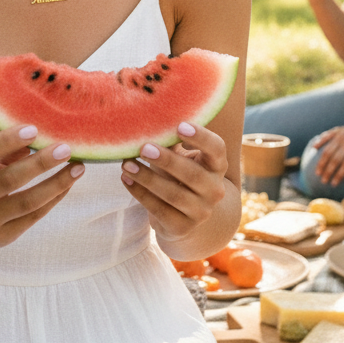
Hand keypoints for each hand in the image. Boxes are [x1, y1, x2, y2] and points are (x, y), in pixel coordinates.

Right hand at [0, 125, 83, 248]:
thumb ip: (7, 150)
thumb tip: (40, 138)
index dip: (7, 140)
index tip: (34, 129)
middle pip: (10, 179)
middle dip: (41, 163)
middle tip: (66, 149)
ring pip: (27, 201)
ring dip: (56, 183)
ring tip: (77, 168)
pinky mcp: (2, 237)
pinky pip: (34, 216)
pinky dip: (53, 198)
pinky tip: (68, 184)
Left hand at [119, 122, 228, 242]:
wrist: (184, 217)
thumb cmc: (179, 174)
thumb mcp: (181, 157)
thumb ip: (172, 140)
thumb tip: (147, 115)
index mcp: (216, 165)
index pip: (217, 149)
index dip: (201, 137)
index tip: (180, 126)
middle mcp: (215, 190)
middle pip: (193, 174)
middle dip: (167, 160)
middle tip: (144, 148)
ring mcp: (201, 211)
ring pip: (174, 194)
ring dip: (147, 178)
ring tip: (126, 164)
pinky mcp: (182, 227)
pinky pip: (160, 210)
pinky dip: (140, 194)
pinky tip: (126, 180)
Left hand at [312, 122, 343, 186]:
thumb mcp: (339, 130)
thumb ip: (326, 137)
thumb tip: (313, 147)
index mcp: (338, 137)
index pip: (327, 152)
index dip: (321, 163)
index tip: (317, 173)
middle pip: (335, 159)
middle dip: (328, 171)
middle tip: (324, 181)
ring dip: (339, 175)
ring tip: (334, 184)